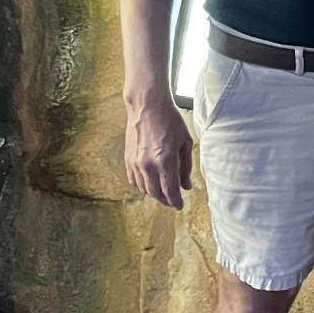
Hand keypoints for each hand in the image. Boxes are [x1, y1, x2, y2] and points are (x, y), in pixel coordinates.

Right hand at [126, 89, 192, 208]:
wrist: (147, 106)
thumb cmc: (170, 121)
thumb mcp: (185, 142)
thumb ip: (186, 167)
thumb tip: (186, 186)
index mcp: (165, 161)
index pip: (170, 190)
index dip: (175, 201)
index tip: (180, 206)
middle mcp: (148, 165)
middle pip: (156, 193)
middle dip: (166, 200)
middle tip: (173, 201)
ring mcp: (135, 163)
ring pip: (144, 188)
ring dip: (154, 194)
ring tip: (163, 193)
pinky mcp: (127, 159)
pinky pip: (133, 180)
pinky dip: (142, 186)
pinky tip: (149, 184)